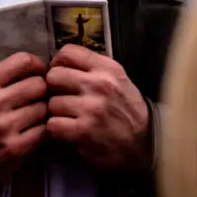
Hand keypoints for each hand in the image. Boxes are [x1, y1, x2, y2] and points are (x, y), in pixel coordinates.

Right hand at [0, 53, 48, 196]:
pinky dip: (41, 131)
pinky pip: (43, 131)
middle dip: (42, 91)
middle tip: (36, 99)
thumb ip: (0, 80)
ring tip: (31, 118)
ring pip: (44, 108)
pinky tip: (30, 133)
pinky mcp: (14, 149)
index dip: (37, 66)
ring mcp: (4, 127)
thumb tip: (35, 69)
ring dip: (42, 113)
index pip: (23, 61)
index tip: (39, 74)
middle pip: (39, 84)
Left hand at [46, 45, 151, 171]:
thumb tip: (60, 63)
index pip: (67, 52)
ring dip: (56, 113)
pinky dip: (57, 131)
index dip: (57, 64)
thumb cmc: (127, 110)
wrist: (145, 144)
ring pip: (51, 103)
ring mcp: (91, 108)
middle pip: (53, 76)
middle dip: (53, 89)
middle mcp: (99, 84)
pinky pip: (53, 125)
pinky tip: (67, 132)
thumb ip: (92, 68)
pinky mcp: (84, 131)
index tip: (61, 75)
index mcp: (107, 68)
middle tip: (61, 98)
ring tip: (68, 118)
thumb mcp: (118, 79)